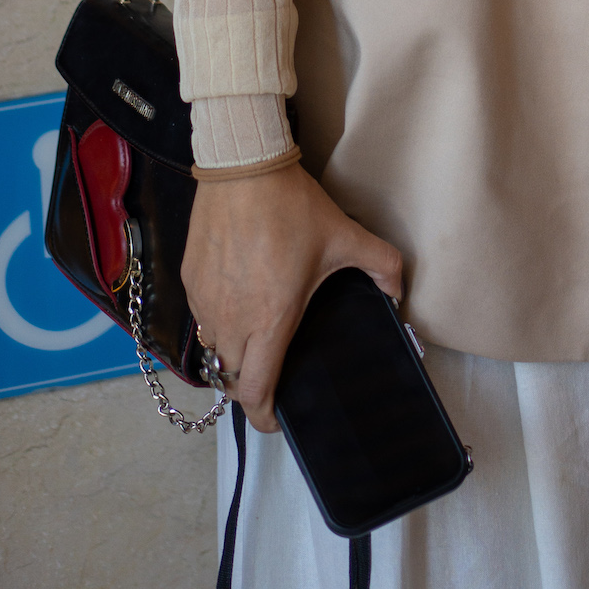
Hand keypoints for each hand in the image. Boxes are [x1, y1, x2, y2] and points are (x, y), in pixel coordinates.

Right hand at [182, 163, 402, 431]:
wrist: (242, 168)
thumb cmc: (291, 206)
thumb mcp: (345, 235)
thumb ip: (381, 265)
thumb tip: (399, 290)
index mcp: (270, 320)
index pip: (256, 391)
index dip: (265, 416)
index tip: (276, 419)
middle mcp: (232, 321)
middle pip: (232, 377)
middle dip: (250, 383)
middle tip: (272, 371)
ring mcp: (205, 302)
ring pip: (213, 349)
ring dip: (232, 353)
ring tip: (255, 336)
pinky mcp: (190, 281)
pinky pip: (200, 317)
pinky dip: (216, 322)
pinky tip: (237, 300)